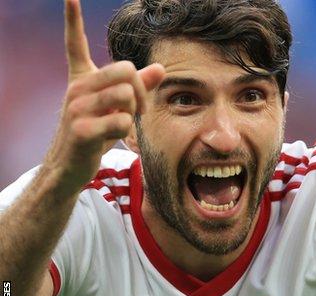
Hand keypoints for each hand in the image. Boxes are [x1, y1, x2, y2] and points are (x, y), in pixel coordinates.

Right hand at [42, 0, 165, 190]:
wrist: (69, 167)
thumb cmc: (95, 134)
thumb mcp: (117, 108)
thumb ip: (138, 87)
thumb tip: (160, 68)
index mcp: (81, 80)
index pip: (75, 45)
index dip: (73, 21)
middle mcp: (76, 89)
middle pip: (124, 70)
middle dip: (140, 90)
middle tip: (137, 108)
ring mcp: (76, 108)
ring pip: (126, 95)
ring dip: (133, 112)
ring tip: (120, 122)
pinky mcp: (81, 129)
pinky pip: (121, 121)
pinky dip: (124, 130)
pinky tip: (109, 137)